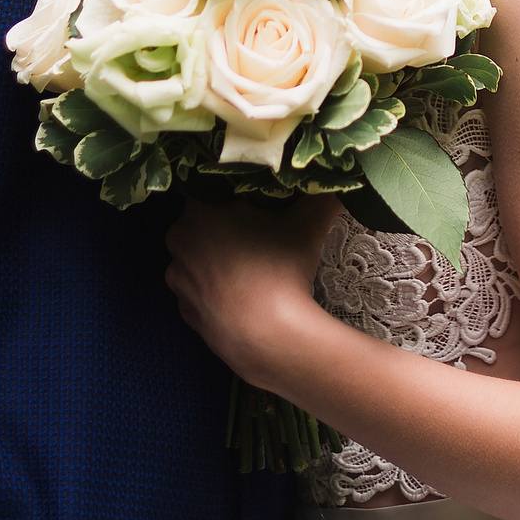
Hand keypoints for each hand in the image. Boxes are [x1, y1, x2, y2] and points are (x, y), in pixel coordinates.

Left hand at [163, 192, 343, 384]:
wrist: (267, 338)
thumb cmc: (280, 271)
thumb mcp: (308, 225)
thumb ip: (322, 196)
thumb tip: (341, 181)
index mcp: (201, 211)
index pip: (211, 186)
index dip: (233, 191)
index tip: (255, 200)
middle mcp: (180, 240)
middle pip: (201, 221)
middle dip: (224, 224)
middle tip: (256, 231)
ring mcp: (177, 278)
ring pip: (196, 256)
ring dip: (216, 257)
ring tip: (250, 267)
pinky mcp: (183, 309)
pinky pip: (198, 289)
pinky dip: (214, 289)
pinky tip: (240, 294)